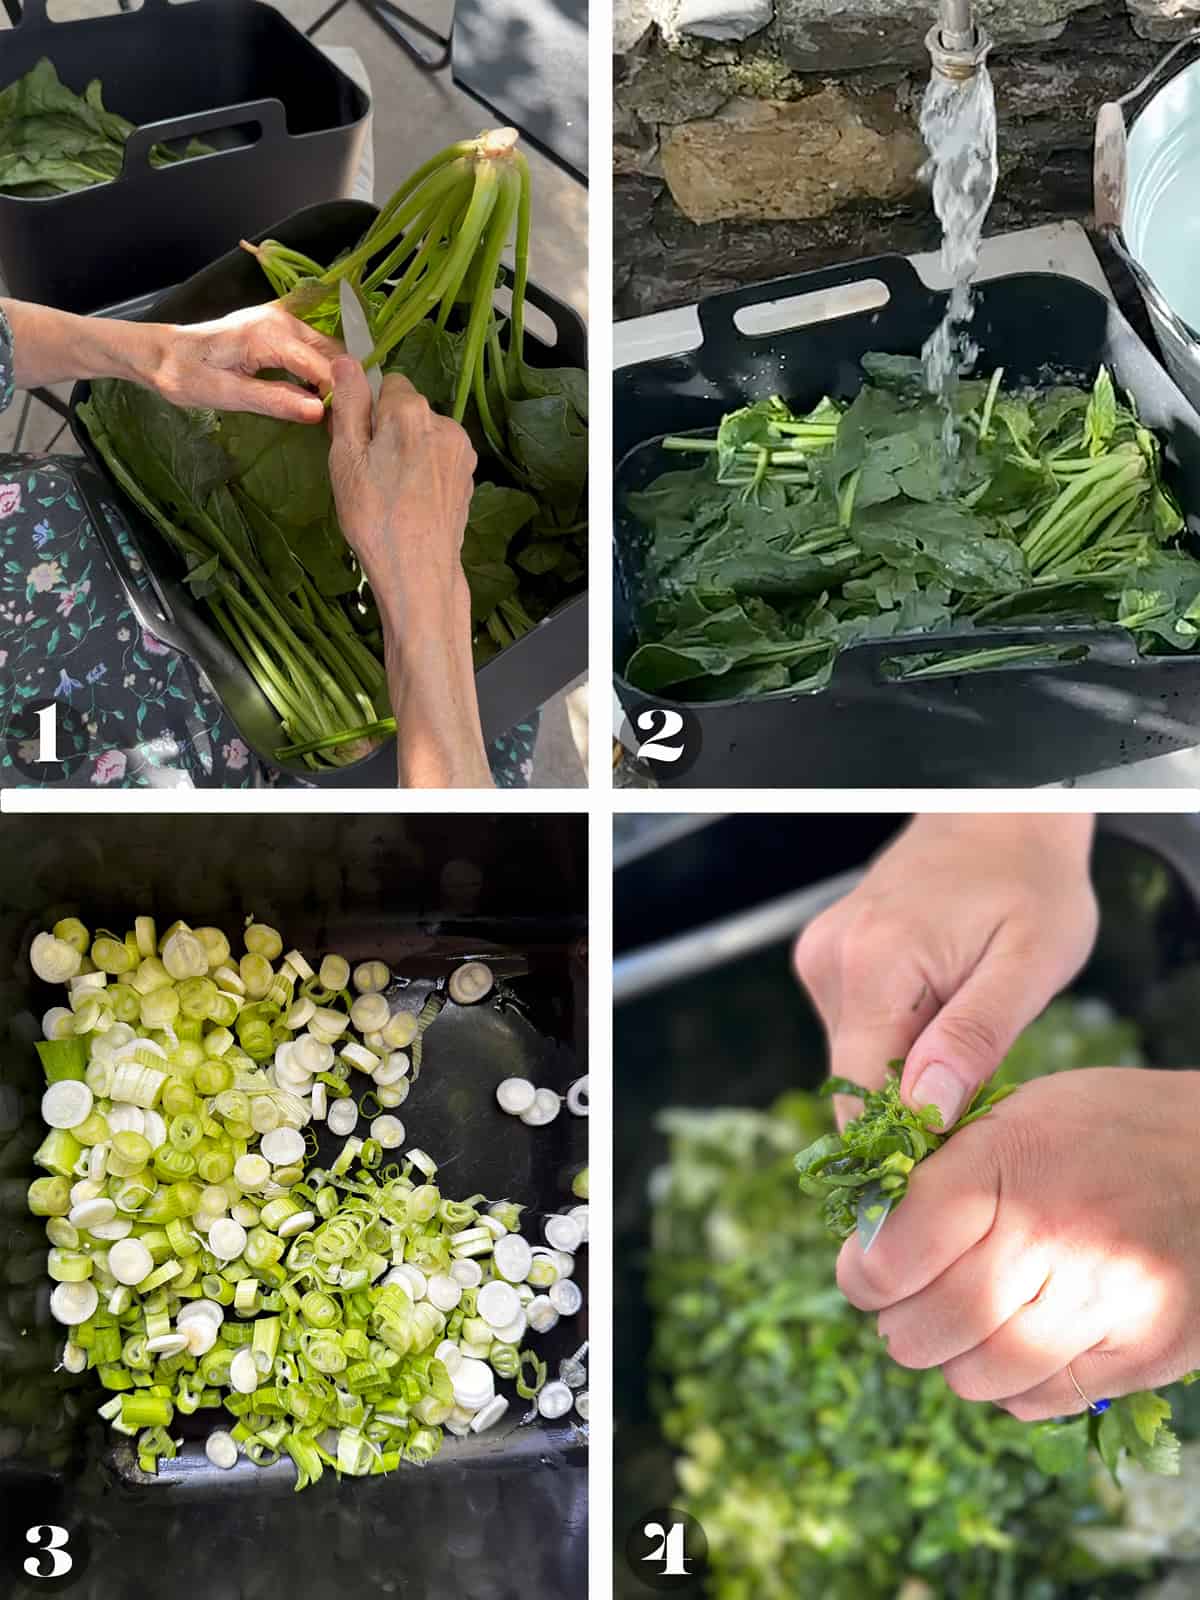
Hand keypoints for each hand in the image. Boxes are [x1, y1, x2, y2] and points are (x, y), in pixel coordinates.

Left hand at [143, 303, 342, 422]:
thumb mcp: (228, 395)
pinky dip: (319, 370)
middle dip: (340, 386)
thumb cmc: (186, 375)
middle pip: (332, 354)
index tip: (341, 427)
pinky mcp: (276, 326)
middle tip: (339, 423)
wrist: (160, 353)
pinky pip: (311, 347)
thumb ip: (275, 401)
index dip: (338, 397)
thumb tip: (319, 412)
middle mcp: (281, 320)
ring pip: (326, 350)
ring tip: (329, 413)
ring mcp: (280, 319)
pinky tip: (314, 394)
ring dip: (332, 378)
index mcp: (270, 335)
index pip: (324, 367)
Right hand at [327, 359, 476, 634]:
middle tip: (370, 472)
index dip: (369, 409)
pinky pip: (440, 460)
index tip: (358, 440)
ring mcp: (461, 452)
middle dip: (389, 430)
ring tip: (392, 492)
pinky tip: (413, 502)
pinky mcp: (469, 478)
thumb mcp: (346, 458)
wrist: (419, 571)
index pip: (388, 383)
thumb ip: (349, 404)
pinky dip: (425, 472)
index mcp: (412, 411)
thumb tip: (347, 360)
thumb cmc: (374, 517)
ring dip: (409, 452)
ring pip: (426, 436)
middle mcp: (445, 423)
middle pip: (409, 411)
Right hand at [794, 815, 1097, 1130]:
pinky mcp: (826, 957)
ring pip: (855, 1059)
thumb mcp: (1031, 963)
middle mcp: (831, 958)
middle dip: (913, 1102)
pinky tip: (941, 1005)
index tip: (958, 1148)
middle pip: (856, 1081)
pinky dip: (896, 1037)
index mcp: (875, 963)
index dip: (905, 1138)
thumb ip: (976, 1037)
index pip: (860, 1093)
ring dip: (907, 1068)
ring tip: (966, 1025)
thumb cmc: (1030, 884)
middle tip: (981, 1074)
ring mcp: (822, 955)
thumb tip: (927, 1114)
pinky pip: (855, 1028)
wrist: (1001, 817)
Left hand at [836, 1067, 1199, 1417]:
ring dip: (952, 1359)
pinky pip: (1039, 1399)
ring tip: (960, 1325)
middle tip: (901, 1309)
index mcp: (1007, 1160)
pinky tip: (1016, 1341)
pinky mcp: (1142, 1351)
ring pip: (979, 1374)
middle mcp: (1053, 1234)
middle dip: (898, 1323)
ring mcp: (1103, 1300)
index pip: (895, 1248)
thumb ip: (945, 1167)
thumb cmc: (1109, 1128)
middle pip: (929, 1324)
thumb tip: (867, 1230)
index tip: (864, 1271)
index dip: (863, 1271)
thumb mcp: (1020, 1112)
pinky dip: (1009, 1383)